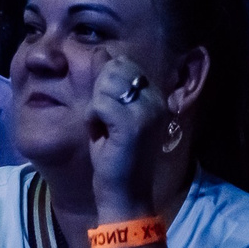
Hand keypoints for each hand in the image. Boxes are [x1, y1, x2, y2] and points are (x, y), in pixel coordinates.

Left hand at [85, 56, 170, 218]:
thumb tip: (100, 51)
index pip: (125, 63)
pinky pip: (99, 103)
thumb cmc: (115, 159)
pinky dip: (92, 119)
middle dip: (100, 91)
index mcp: (156, 97)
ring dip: (95, 106)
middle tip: (104, 121)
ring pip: (106, 83)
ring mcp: (147, 111)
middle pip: (115, 67)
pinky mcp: (132, 124)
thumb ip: (107, 85)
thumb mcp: (110, 115)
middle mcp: (156, 100)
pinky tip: (99, 135)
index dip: (106, 82)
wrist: (125, 196)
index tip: (109, 112)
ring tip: (102, 129)